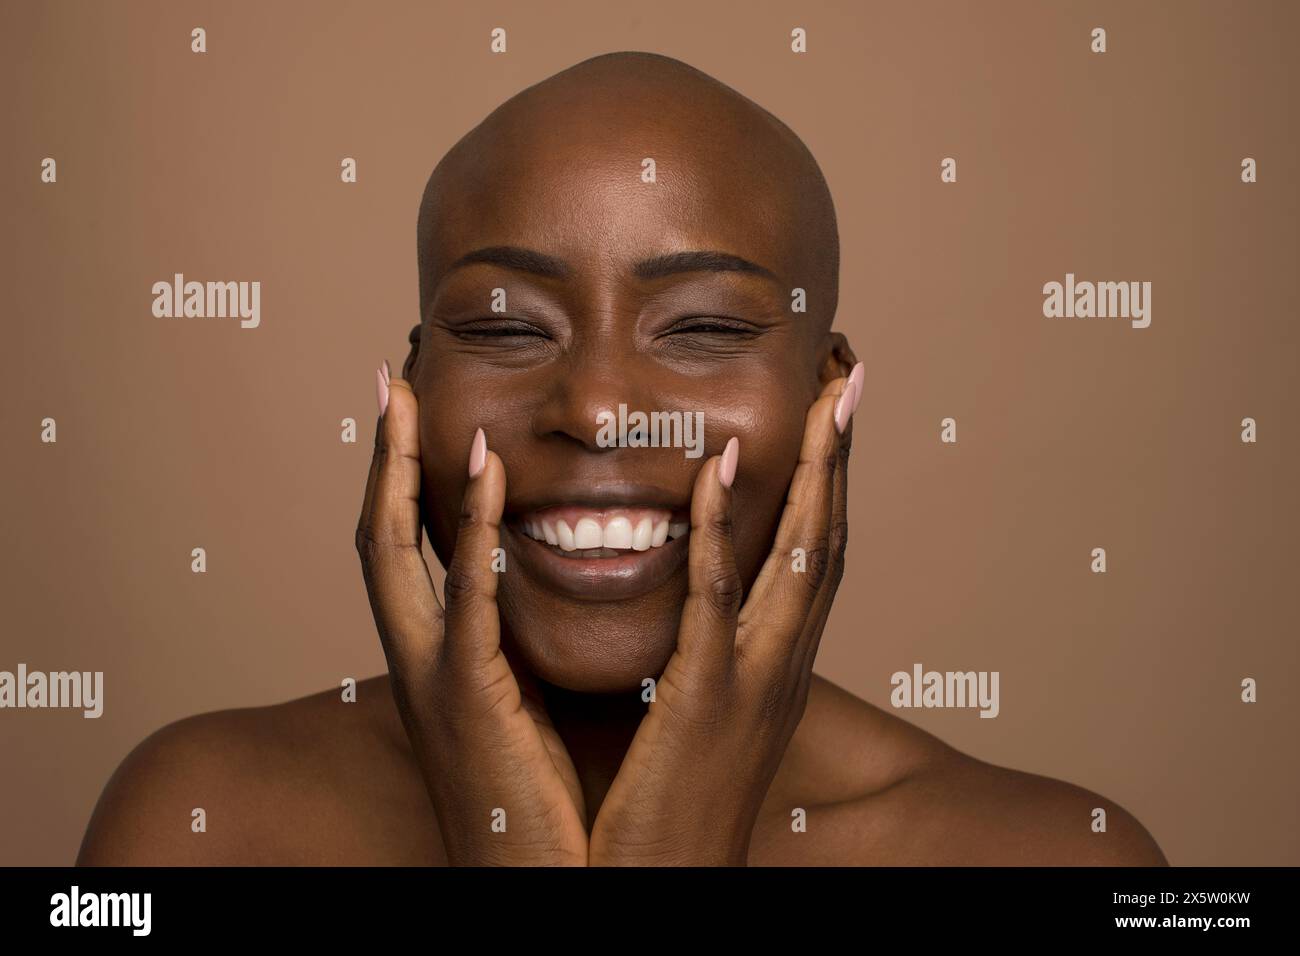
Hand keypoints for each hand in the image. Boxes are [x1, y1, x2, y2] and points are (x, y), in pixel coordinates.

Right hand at [355, 365, 587, 865]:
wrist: (531, 884)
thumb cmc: (532, 801)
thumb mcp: (518, 707)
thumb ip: (519, 648)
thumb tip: (546, 597)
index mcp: (437, 659)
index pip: (406, 552)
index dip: (397, 483)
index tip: (407, 417)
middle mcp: (420, 659)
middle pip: (377, 537)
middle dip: (376, 459)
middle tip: (387, 384)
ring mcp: (434, 676)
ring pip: (393, 557)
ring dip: (397, 474)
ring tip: (406, 402)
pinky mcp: (468, 697)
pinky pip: (464, 600)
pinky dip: (469, 532)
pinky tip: (484, 473)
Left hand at [589, 366, 861, 864]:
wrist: (665, 891)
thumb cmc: (670, 806)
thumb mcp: (702, 713)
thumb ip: (703, 652)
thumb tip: (687, 599)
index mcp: (778, 666)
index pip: (812, 553)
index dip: (829, 478)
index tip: (832, 406)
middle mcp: (783, 666)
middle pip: (826, 539)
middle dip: (842, 452)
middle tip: (850, 371)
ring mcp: (754, 683)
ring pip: (798, 558)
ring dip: (816, 470)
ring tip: (826, 392)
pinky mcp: (705, 703)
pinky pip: (719, 606)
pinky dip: (724, 534)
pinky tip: (724, 469)